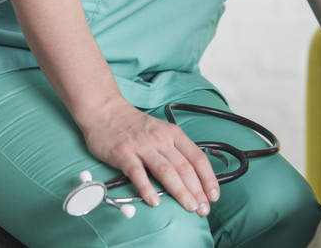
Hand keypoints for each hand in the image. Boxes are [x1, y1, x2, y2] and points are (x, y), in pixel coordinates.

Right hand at [79, 98, 219, 215]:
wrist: (106, 111)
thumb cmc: (135, 125)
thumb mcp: (161, 131)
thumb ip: (175, 150)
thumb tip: (192, 175)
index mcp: (173, 134)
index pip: (197, 157)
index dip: (208, 178)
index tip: (214, 195)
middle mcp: (161, 139)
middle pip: (184, 167)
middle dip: (197, 190)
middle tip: (203, 209)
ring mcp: (142, 146)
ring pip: (166, 171)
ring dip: (180, 191)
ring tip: (188, 206)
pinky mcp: (123, 153)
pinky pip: (137, 173)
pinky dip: (147, 188)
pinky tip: (154, 201)